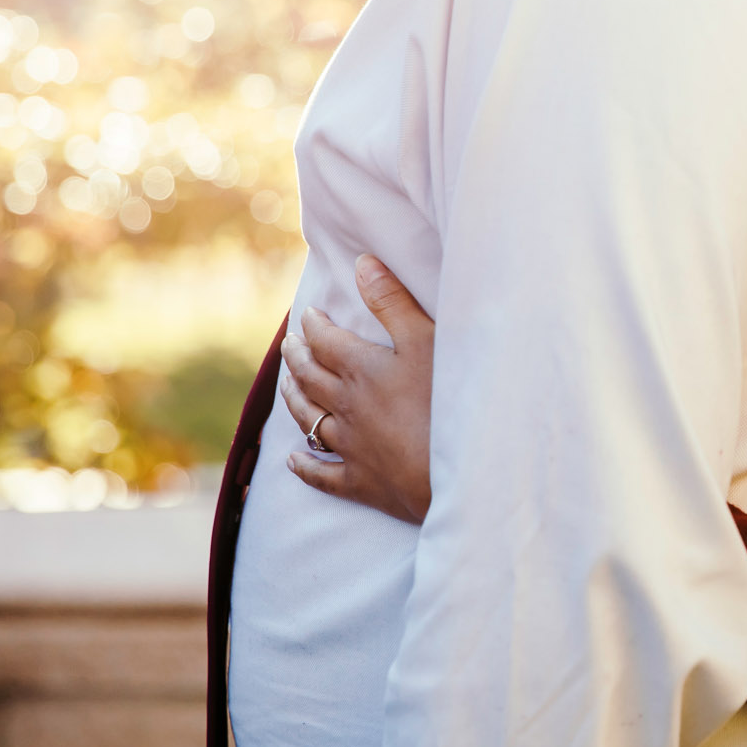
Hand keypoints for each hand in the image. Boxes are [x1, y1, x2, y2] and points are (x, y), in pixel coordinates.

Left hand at [279, 253, 436, 524]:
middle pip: (310, 378)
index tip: (309, 315)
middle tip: (289, 345)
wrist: (459, 469)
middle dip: (297, 358)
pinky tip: (294, 460)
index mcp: (362, 370)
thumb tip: (362, 264)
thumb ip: (393, 302)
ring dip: (295, 400)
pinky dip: (305, 466)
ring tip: (287, 386)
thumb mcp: (427, 340)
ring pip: (309, 420)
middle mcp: (346, 406)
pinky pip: (323, 474)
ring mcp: (351, 447)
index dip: (315, 326)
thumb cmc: (447, 399)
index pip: (326, 341)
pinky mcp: (361, 482)